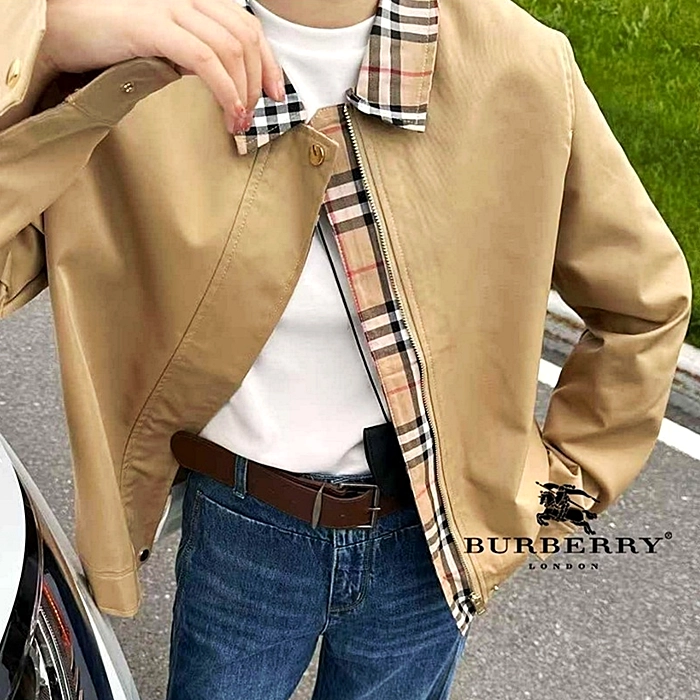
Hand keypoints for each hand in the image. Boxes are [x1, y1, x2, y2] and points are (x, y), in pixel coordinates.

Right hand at [41, 0, 285, 132]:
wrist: (63, 28)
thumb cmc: (114, 41)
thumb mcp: (167, 45)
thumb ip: (197, 53)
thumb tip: (227, 82)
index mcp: (194, 0)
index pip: (247, 26)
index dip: (268, 62)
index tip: (276, 94)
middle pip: (245, 38)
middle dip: (258, 82)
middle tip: (252, 116)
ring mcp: (170, 8)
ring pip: (229, 49)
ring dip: (242, 92)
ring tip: (237, 123)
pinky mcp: (152, 26)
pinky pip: (204, 59)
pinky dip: (224, 89)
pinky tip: (228, 112)